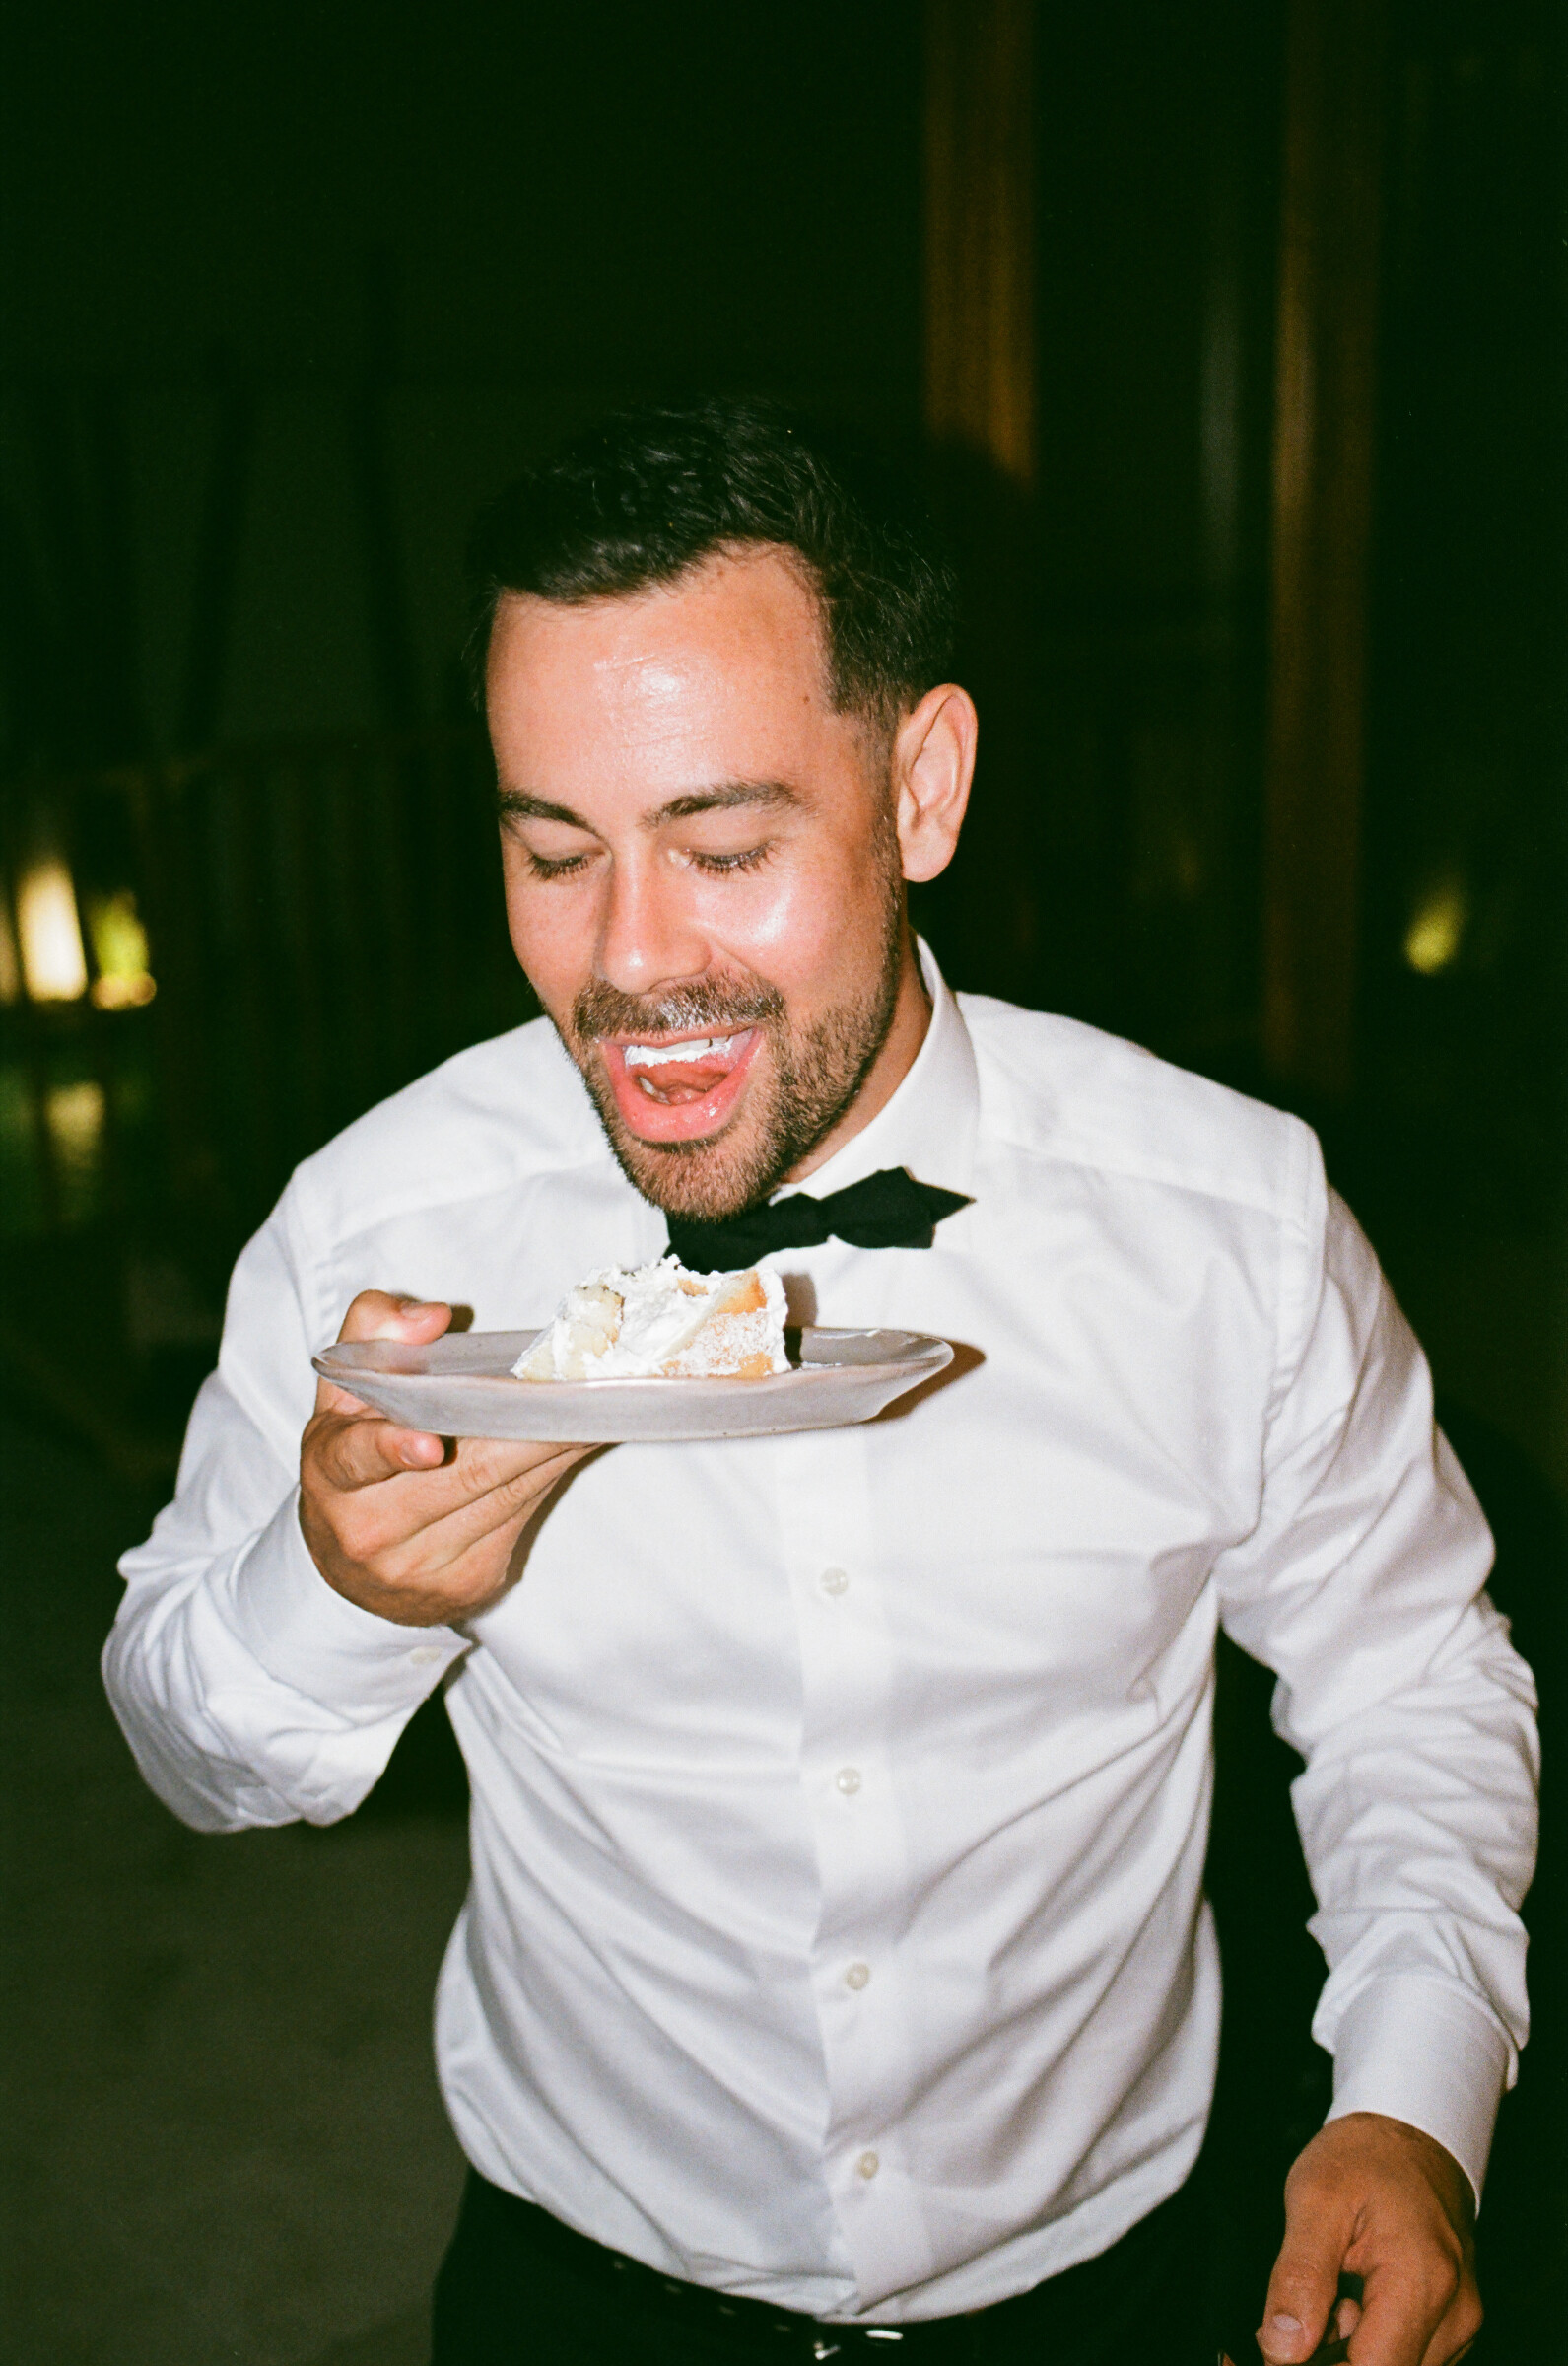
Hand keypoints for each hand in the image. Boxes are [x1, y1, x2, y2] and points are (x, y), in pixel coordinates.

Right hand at [300, 1291, 591, 1626]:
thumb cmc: (355, 1459)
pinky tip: (573, 1444)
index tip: (431, 1445)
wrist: (351, 1570)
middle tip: (572, 1393)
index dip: (394, 1448)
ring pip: (504, 1496)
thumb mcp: (344, 1393)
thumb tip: (432, 1318)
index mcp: (332, 1473)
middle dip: (524, 1430)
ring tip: (589, 1409)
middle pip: (465, 1475)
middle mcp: (370, 1528)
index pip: (357, 1460)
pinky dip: (551, 1476)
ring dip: (553, 1450)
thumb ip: (374, 1333)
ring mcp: (419, 1566)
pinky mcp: (465, 1584)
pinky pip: (520, 1518)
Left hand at [1258, 2113, 1480, 2365]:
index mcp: (1422, 2281)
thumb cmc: (1363, 2157)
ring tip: (1333, 2291)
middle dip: (1331, 2356)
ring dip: (1351, 2350)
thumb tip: (1282, 2351)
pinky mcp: (1455, 2322)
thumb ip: (1300, 2277)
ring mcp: (1461, 2321)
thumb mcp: (1315, 2198)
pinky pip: (1408, 2355)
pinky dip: (1372, 2341)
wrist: (1410, 2133)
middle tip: (1302, 2307)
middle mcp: (1455, 2313)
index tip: (1282, 2341)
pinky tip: (1352, 2300)